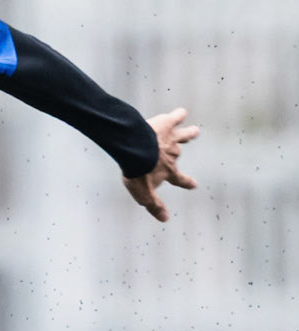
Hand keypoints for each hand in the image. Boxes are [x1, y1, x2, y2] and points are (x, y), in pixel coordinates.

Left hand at [123, 107, 199, 221]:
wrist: (134, 149)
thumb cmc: (137, 172)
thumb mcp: (143, 193)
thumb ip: (154, 205)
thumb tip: (165, 219)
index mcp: (168, 170)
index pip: (179, 179)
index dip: (186, 182)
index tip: (194, 185)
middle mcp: (173, 154)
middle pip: (178, 154)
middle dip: (179, 153)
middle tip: (182, 160)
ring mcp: (170, 139)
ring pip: (182, 136)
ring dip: (188, 133)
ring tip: (195, 131)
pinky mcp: (166, 123)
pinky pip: (175, 117)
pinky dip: (179, 114)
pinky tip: (181, 111)